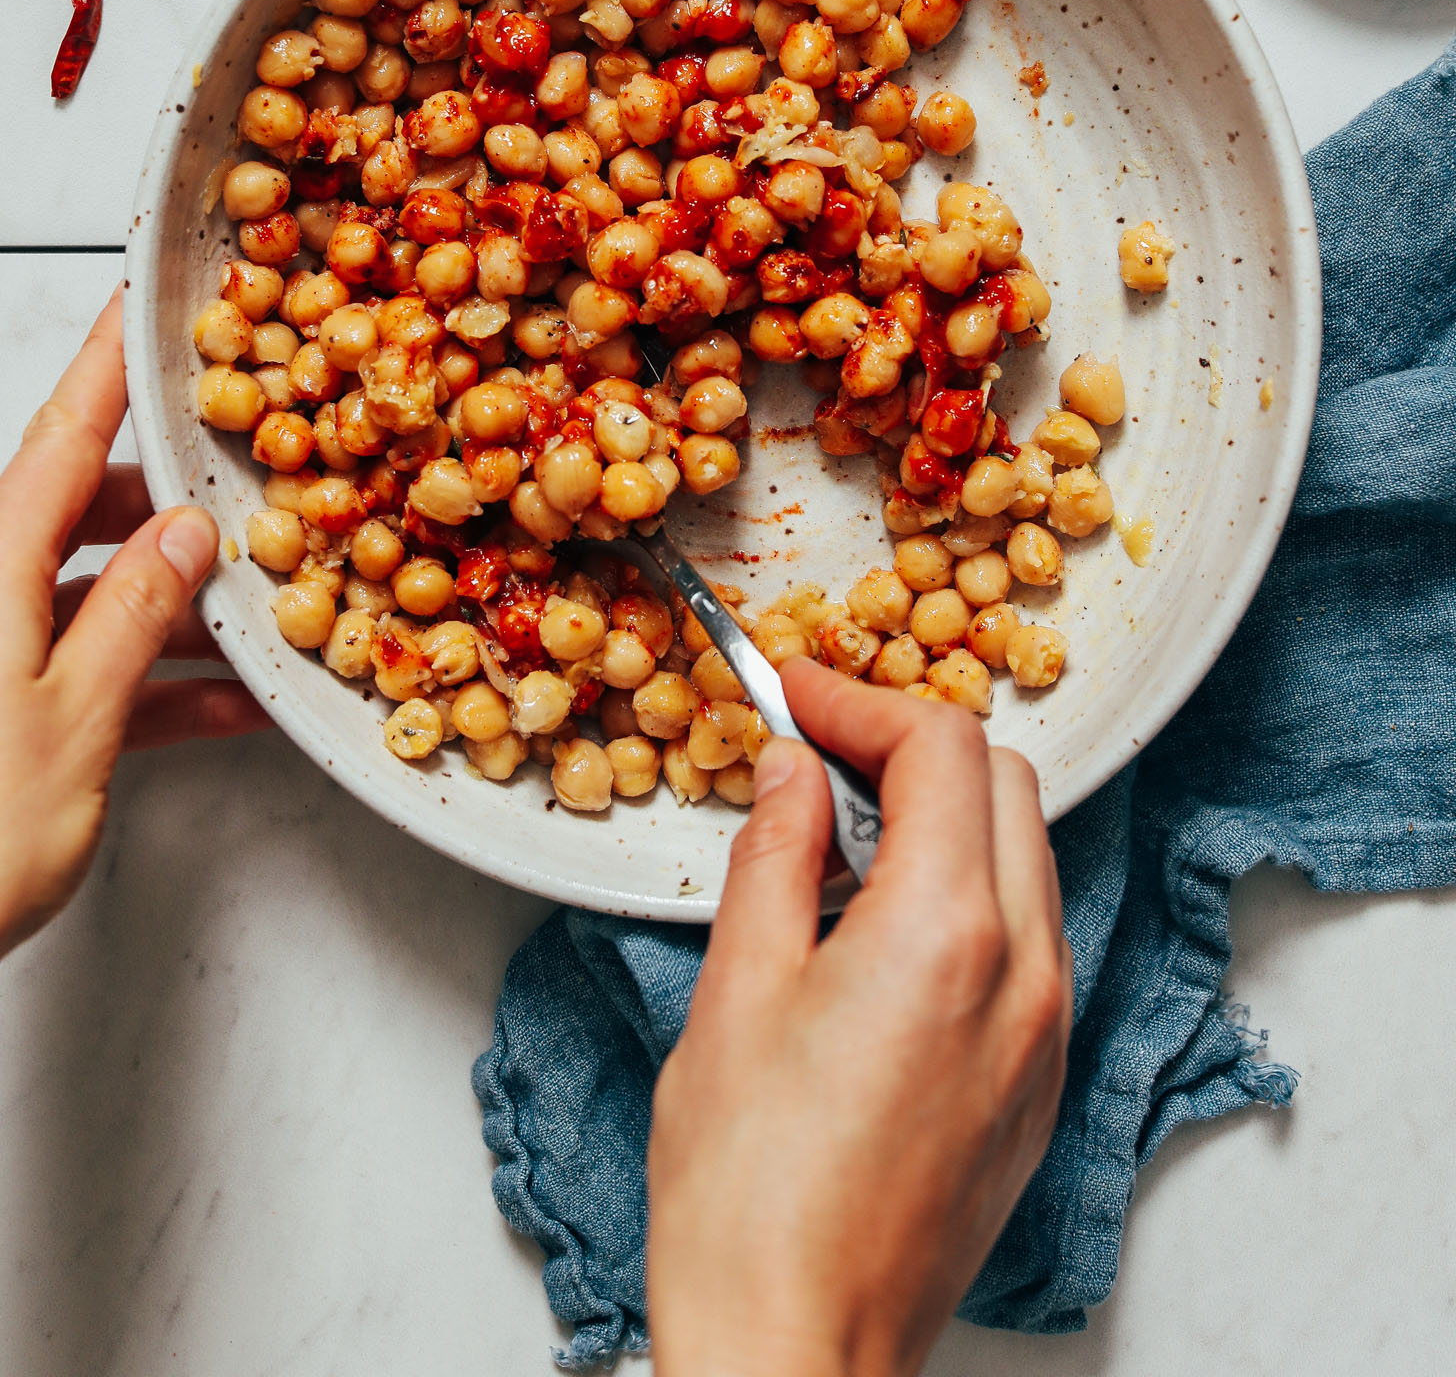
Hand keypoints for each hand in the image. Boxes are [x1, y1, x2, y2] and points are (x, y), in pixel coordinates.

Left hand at [0, 289, 269, 958]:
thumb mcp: (71, 722)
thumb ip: (134, 618)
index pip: (64, 434)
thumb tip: (188, 537)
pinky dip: (151, 684)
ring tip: (261, 617)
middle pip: (85, 509)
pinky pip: (84, 671)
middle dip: (177, 504)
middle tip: (251, 491)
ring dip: (176, 607)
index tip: (146, 304)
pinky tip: (222, 709)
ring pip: (92, 595)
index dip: (112, 365)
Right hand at [647, 660, 1071, 1376]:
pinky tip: (880, 924)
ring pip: (1026, 856)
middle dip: (911, 743)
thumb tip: (791, 771)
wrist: (796, 1353)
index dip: (858, 700)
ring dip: (945, 815)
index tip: (792, 695)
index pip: (940, 746)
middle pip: (1003, 783)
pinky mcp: (1037, 1086)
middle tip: (814, 750)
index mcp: (946, 934)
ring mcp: (1044, 1035)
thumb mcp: (736, 992)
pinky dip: (969, 891)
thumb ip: (776, 855)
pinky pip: (1029, 939)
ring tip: (839, 837)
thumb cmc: (748, 1197)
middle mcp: (1025, 973)